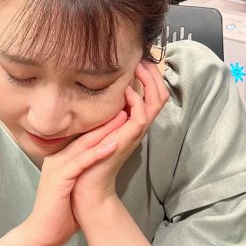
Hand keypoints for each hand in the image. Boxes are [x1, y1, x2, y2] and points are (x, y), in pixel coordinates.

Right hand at [24, 110, 127, 245]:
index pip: (84, 138)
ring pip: (84, 145)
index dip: (103, 126)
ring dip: (106, 132)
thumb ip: (84, 174)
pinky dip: (98, 153)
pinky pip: (81, 162)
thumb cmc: (60, 214)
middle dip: (107, 122)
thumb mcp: (74, 187)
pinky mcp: (60, 178)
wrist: (42, 234)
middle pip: (85, 136)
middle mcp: (57, 158)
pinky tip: (113, 145)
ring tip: (124, 119)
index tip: (120, 115)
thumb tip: (103, 170)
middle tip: (126, 107)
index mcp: (60, 159)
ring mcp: (57, 167)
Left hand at [71, 60, 168, 216]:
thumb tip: (90, 88)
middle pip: (160, 94)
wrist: (85, 188)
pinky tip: (126, 90)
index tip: (138, 57)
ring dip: (149, 81)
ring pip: (157, 102)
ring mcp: (136, 133)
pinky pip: (142, 116)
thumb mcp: (94, 128)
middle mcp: (138, 125)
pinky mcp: (128, 140)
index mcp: (132, 121)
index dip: (149, 74)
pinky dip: (137, 100)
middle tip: (143, 57)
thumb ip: (99, 111)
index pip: (152, 93)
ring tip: (138, 67)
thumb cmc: (86, 158)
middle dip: (153, 73)